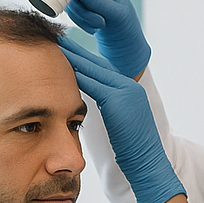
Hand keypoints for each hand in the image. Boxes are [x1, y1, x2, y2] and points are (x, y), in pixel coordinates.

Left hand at [60, 35, 185, 202]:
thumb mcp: (120, 125)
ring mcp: (126, 91)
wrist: (148, 163)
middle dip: (77, 51)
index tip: (68, 49)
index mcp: (130, 90)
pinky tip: (61, 67)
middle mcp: (129, 86)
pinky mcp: (118, 100)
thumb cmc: (132, 152)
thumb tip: (87, 107)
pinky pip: (92, 83)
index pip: (103, 69)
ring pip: (94, 69)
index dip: (84, 58)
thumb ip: (108, 110)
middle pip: (98, 63)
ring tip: (56, 47)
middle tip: (58, 39)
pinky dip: (76, 74)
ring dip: (74, 57)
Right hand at [65, 0, 151, 78]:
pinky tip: (94, 30)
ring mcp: (88, 0)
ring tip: (99, 26)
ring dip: (81, 17)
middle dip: (81, 6)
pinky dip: (80, 23)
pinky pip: (72, 13)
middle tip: (98, 20)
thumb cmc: (128, 30)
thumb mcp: (117, 15)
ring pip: (71, 2)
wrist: (125, 50)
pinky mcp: (82, 12)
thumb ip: (99, 4)